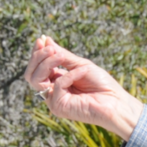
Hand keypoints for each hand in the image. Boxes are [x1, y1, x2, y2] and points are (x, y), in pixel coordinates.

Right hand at [24, 36, 143, 139]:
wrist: (116, 102)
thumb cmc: (102, 85)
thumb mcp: (81, 65)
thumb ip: (62, 55)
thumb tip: (46, 40)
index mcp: (56, 81)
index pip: (37, 67)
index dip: (36, 53)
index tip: (41, 39)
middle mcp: (52, 92)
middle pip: (31, 74)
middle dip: (38, 57)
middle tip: (50, 48)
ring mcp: (54, 100)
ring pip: (36, 80)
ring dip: (47, 63)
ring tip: (61, 56)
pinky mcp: (58, 107)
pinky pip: (57, 85)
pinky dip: (70, 75)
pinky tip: (83, 72)